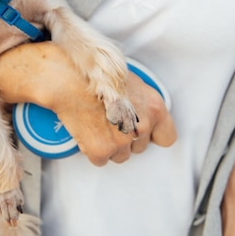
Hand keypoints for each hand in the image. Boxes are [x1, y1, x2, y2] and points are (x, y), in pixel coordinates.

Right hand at [0, 41, 176, 165]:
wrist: (67, 78)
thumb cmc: (95, 74)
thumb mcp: (131, 82)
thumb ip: (143, 104)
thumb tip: (142, 115)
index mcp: (155, 107)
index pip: (167, 137)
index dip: (152, 136)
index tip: (140, 132)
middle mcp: (143, 126)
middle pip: (139, 147)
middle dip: (125, 139)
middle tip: (108, 121)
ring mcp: (123, 141)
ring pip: (120, 156)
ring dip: (109, 146)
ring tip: (95, 124)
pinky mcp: (102, 151)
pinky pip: (101, 160)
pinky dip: (92, 150)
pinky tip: (86, 131)